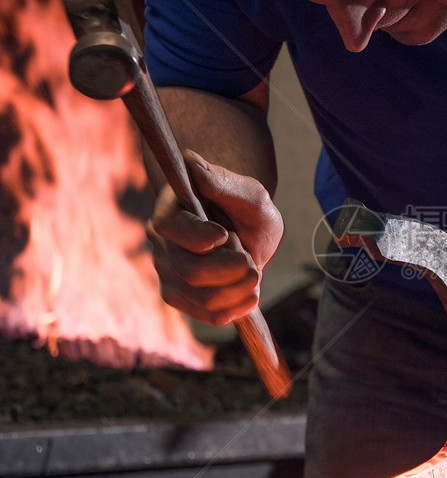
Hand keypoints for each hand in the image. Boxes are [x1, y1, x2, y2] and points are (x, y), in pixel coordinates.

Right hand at [146, 152, 283, 324]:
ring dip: (240, 288)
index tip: (224, 234)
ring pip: (203, 297)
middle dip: (231, 269)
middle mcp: (162, 244)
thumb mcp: (248, 193)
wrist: (253, 237)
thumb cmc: (248, 210)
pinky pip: (211, 316)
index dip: (197, 237)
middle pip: (189, 270)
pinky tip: (249, 291)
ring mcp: (170, 275)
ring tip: (253, 270)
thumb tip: (192, 162)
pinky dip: (239, 306)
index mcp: (171, 210)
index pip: (168, 227)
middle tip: (251, 259)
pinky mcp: (184, 300)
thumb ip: (222, 181)